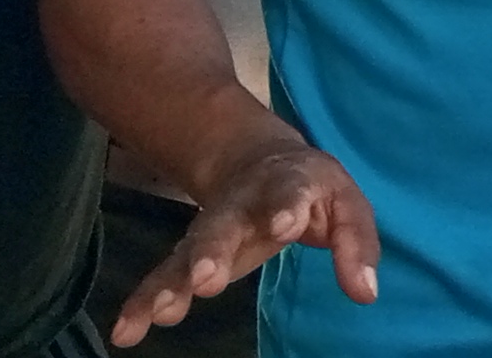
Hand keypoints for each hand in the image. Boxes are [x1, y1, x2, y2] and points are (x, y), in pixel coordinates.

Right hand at [119, 143, 378, 346]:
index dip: (284, 207)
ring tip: (162, 310)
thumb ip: (356, 244)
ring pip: (186, 253)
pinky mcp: (188, 255)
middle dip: (212, 251)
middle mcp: (240, 207)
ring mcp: (209, 229)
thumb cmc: (308, 189)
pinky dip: (142, 303)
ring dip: (173, 282)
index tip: (282, 225)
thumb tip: (365, 292)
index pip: (287, 194)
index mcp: (285, 185)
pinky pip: (162, 277)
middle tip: (206, 278)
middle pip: (223, 226)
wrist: (255, 160)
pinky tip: (125, 331)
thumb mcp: (344, 203)